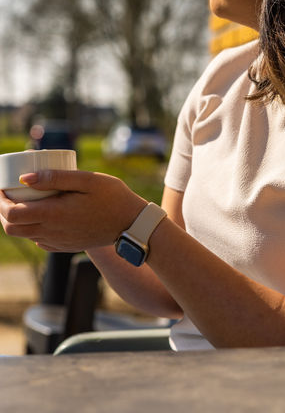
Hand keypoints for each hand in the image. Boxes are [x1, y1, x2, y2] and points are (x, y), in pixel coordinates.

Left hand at [0, 170, 146, 251]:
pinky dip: (33, 229)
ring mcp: (59, 241)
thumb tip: (24, 177)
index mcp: (54, 214)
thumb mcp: (88, 180)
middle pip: (12, 228)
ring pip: (25, 235)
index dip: (0, 201)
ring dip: (17, 220)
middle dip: (3, 212)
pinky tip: (43, 216)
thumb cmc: (113, 197)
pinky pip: (40, 241)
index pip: (12, 214)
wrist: (133, 224)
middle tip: (8, 195)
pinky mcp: (66, 246)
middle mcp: (52, 231)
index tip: (2, 188)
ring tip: (24, 202)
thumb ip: (56, 177)